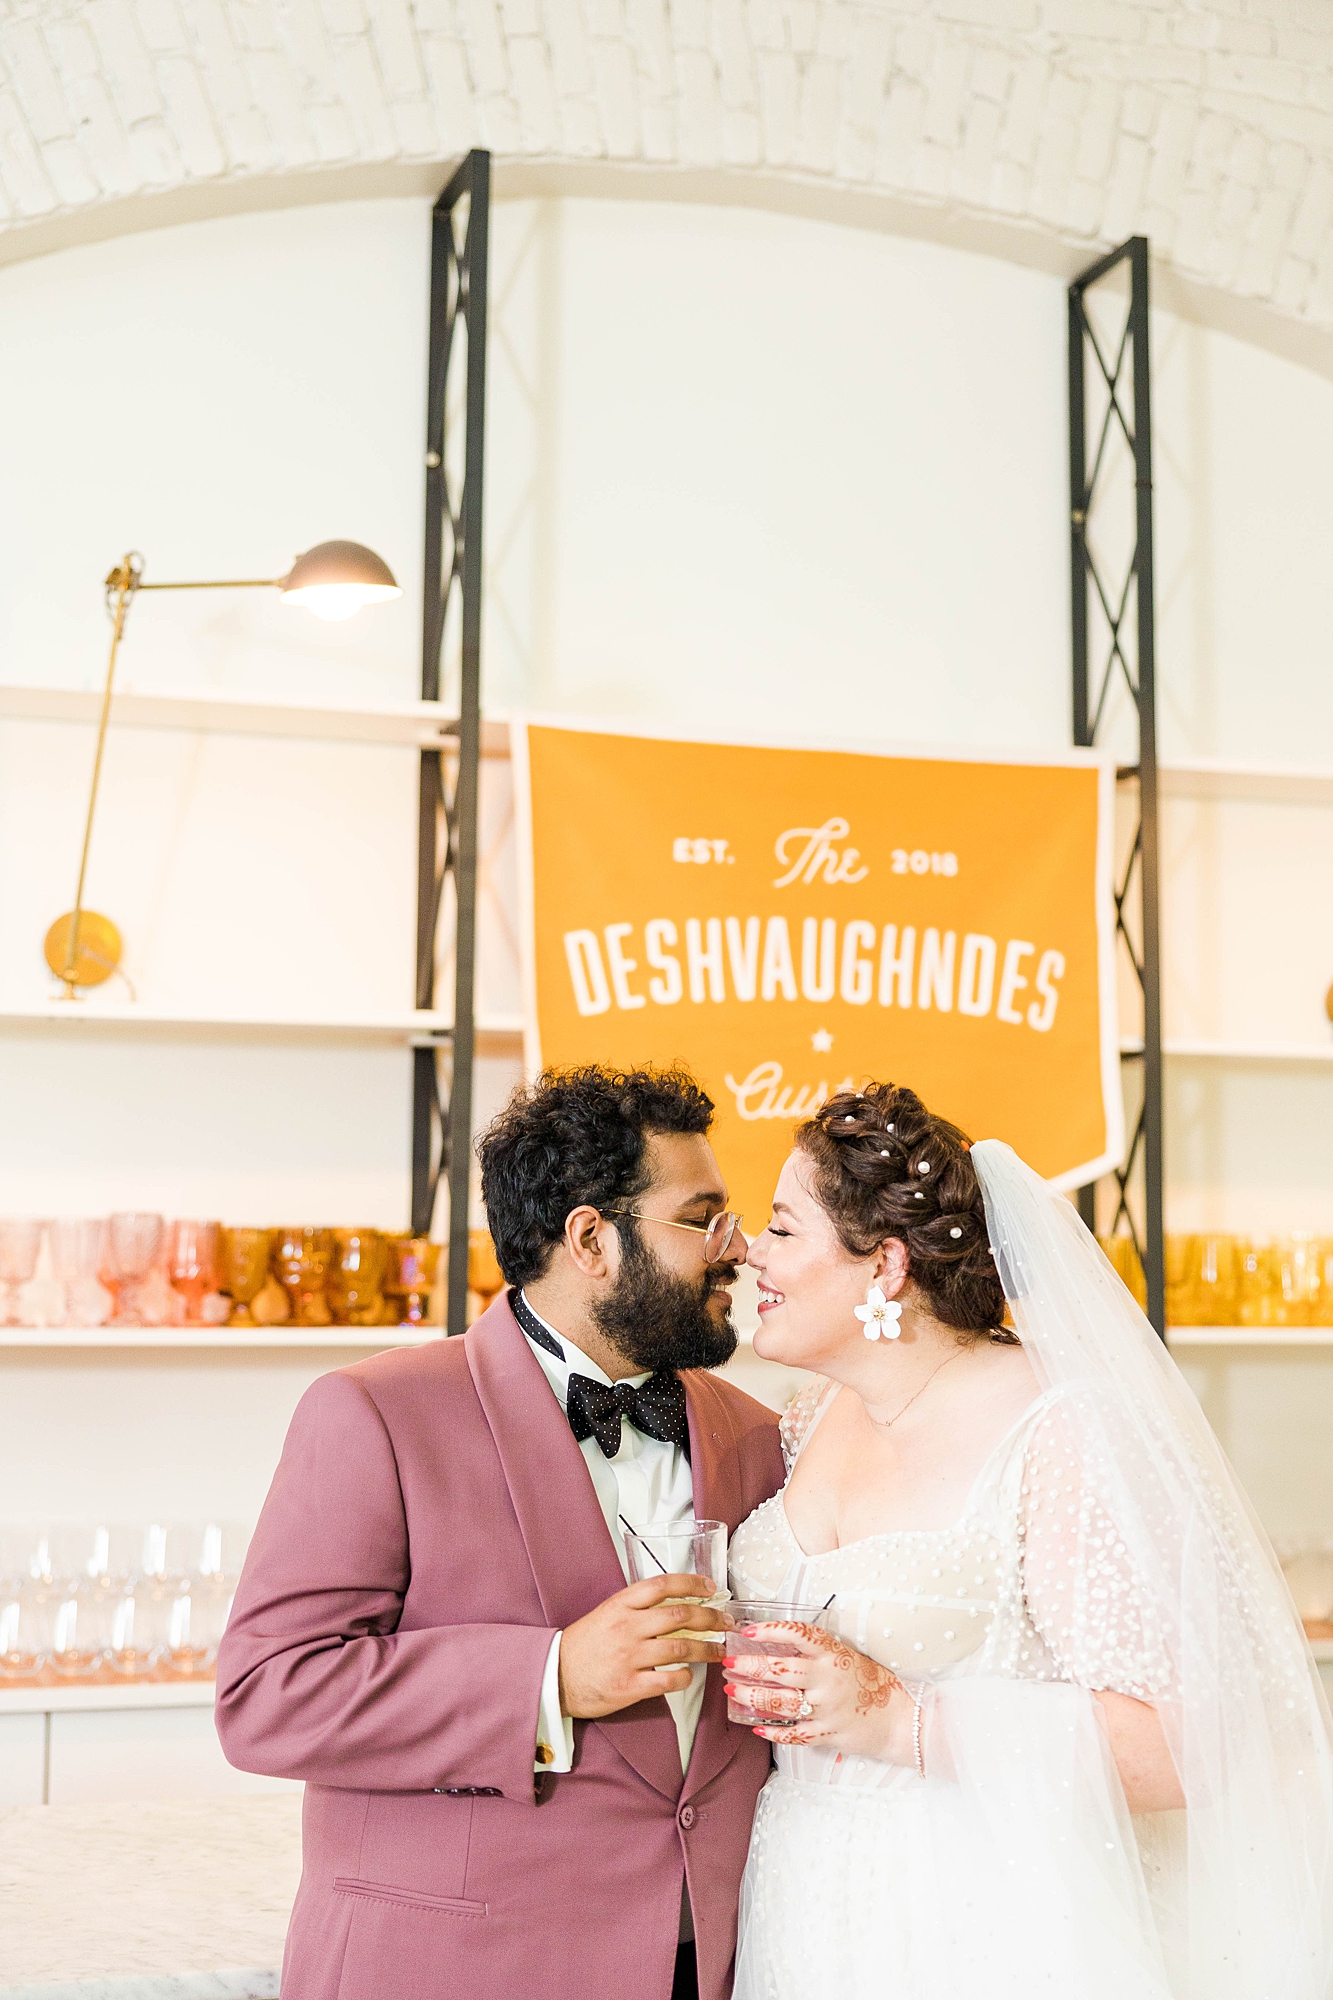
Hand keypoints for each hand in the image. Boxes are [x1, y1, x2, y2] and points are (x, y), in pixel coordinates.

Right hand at [559, 1574, 726, 1718]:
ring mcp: (628, 1657)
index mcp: (620, 1605)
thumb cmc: (583, 1646)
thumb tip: (677, 1604)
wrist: (553, 1677)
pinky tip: (689, 1675)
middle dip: (710, 1617)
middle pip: (679, 1615)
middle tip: (725, 1621)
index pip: (662, 1585)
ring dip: (706, 1649)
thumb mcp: (606, 1614)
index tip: (711, 1587)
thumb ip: (637, 1608)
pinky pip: (668, 1679)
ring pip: (680, 1647)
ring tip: (718, 1651)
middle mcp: (626, 1627)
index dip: (692, 1582)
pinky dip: (685, 1677)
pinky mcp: (629, 1686)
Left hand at [722, 1621, 915, 1761]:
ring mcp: (827, 1708)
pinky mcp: (827, 1733)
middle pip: (780, 1670)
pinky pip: (794, 1733)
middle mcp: (828, 1680)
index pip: (798, 1635)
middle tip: (729, 1662)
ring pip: (780, 1702)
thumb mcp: (849, 1656)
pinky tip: (756, 1727)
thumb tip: (780, 1643)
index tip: (748, 1631)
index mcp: (834, 1655)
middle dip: (749, 1666)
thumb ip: (819, 1652)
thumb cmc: (873, 1683)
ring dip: (751, 1695)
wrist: (901, 1719)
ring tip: (732, 1690)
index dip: (771, 1631)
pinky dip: (773, 1731)